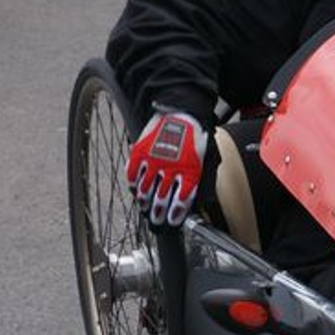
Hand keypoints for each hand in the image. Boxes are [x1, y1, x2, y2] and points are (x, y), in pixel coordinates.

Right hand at [126, 111, 205, 225]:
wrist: (181, 113)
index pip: (181, 200)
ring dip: (144, 201)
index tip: (172, 221)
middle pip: (161, 198)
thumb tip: (187, 199)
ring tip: (145, 207)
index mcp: (189, 171)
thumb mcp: (201, 161)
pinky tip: (134, 189)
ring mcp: (154, 160)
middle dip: (158, 213)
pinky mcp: (141, 152)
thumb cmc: (194, 137)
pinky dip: (132, 184)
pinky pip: (133, 174)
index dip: (176, 214)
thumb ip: (194, 180)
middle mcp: (170, 168)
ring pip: (145, 189)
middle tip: (156, 220)